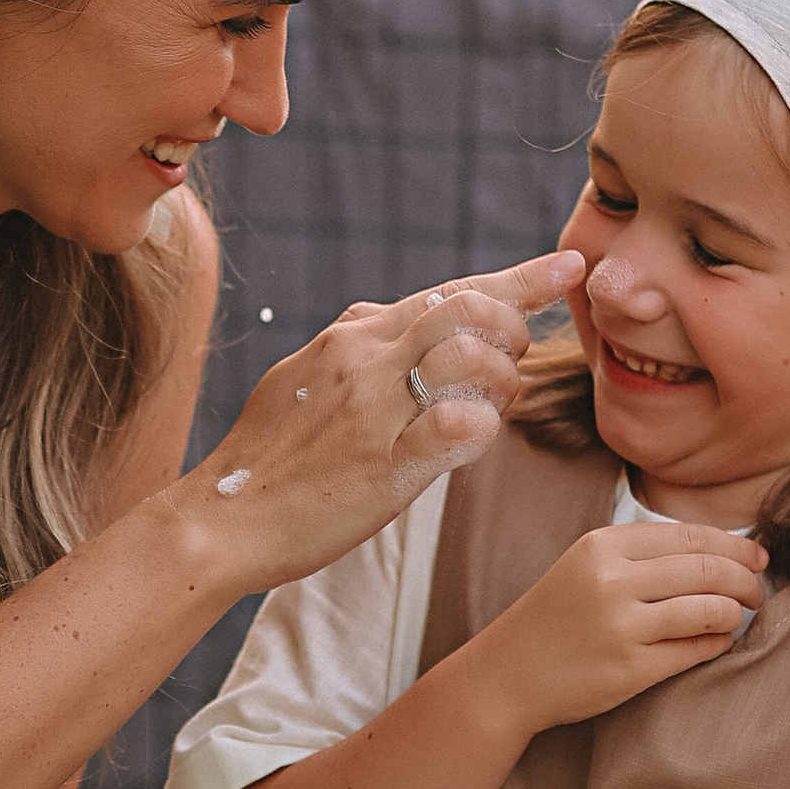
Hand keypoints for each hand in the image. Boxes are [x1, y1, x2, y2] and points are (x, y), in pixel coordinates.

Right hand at [193, 253, 586, 587]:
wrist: (221, 519)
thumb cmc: (266, 458)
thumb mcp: (301, 379)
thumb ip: (353, 348)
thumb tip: (388, 317)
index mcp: (352, 338)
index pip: (449, 290)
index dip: (519, 279)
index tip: (568, 268)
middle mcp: (366, 361)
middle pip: (473, 311)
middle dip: (515, 334)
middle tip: (509, 369)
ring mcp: (376, 412)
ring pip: (475, 360)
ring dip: (503, 385)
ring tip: (487, 411)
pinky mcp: (387, 468)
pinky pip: (459, 428)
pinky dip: (482, 428)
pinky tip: (472, 438)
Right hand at [469, 520, 764, 738]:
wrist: (506, 675)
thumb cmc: (554, 618)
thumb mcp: (586, 566)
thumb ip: (642, 554)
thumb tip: (722, 551)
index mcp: (603, 546)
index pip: (691, 536)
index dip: (735, 546)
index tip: (757, 557)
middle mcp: (612, 581)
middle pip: (708, 569)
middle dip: (746, 579)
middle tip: (756, 591)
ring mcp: (621, 626)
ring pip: (709, 609)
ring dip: (735, 612)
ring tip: (739, 616)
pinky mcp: (630, 669)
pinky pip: (695, 650)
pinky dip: (716, 643)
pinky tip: (715, 641)